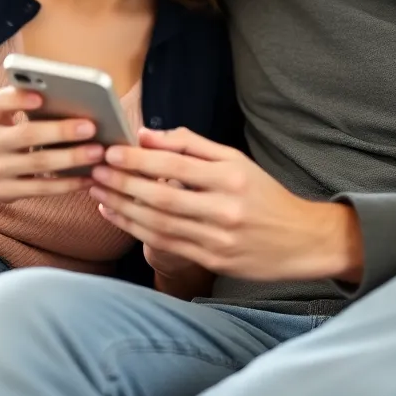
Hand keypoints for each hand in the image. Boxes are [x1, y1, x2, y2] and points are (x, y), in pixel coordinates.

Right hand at [0, 87, 105, 201]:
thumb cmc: (0, 133)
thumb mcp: (1, 116)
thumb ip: (23, 105)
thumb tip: (70, 98)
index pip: (0, 103)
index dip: (19, 99)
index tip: (42, 96)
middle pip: (27, 134)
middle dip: (61, 131)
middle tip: (91, 127)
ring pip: (38, 163)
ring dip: (71, 158)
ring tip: (97, 152)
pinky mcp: (4, 192)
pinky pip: (41, 188)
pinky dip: (67, 183)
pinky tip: (89, 177)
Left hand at [90, 127, 362, 281]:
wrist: (301, 240)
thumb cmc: (264, 194)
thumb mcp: (235, 160)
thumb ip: (191, 145)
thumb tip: (147, 134)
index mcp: (231, 177)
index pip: (175, 167)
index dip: (139, 160)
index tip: (112, 151)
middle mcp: (224, 209)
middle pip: (162, 198)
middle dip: (123, 184)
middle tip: (95, 171)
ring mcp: (218, 239)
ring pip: (159, 224)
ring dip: (123, 208)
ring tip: (97, 192)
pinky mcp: (213, 261)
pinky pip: (165, 244)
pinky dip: (136, 229)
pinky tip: (117, 215)